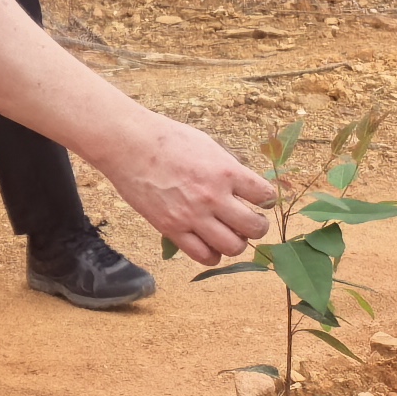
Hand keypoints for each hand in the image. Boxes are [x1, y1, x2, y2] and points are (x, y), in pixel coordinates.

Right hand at [103, 113, 279, 267]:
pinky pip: (203, 256)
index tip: (262, 199)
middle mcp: (213, 197)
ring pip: (233, 247)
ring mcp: (192, 216)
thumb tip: (246, 187)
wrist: (129, 145)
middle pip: (255, 227)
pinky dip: (213, 254)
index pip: (265, 196)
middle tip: (250, 221)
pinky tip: (210, 244)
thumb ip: (229, 168)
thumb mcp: (208, 145)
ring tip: (230, 234)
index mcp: (226, 172)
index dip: (267, 199)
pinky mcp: (172, 229)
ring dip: (237, 243)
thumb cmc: (168, 139)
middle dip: (258, 226)